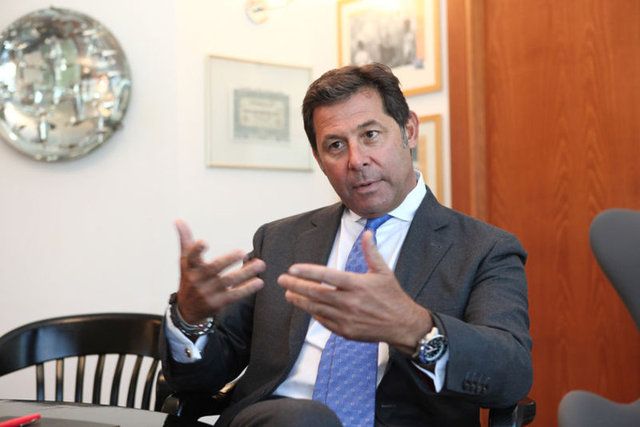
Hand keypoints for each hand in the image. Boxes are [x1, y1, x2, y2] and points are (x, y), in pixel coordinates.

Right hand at [175, 219, 265, 322]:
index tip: (203, 242)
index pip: (191, 257)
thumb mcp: (185, 261)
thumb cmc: (190, 278)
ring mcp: (207, 292)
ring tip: (260, 264)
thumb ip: (185, 240)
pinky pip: (234, 295)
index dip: (196, 250)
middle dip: (228, 260)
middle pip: (213, 268)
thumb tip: (178, 220)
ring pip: (228, 281)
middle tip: (243, 252)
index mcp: (190, 266)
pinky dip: (247, 289)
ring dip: (245, 273)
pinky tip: (259, 282)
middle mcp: (197, 280)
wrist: (187, 310)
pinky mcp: (218, 303)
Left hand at [277, 230, 431, 353]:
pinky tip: (306, 307)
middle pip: (316, 293)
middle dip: (296, 286)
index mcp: (357, 284)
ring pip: (316, 309)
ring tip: (288, 294)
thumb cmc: (393, 296)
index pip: (327, 276)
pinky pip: (324, 322)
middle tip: (282, 280)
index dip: (308, 272)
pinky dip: (313, 314)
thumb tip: (367, 233)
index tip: (292, 269)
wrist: (402, 325)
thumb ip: (372, 252)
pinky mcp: (345, 331)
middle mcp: (350, 302)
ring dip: (300, 301)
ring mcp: (346, 318)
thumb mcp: (384, 271)